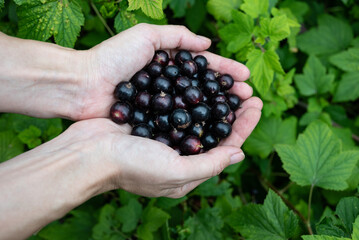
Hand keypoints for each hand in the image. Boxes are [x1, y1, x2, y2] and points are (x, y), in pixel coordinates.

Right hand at [63, 97, 260, 197]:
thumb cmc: (132, 166)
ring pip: (198, 116)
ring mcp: (165, 137)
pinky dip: (192, 95)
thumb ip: (209, 165)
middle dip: (233, 110)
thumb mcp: (175, 172)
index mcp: (188, 172)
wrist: (88, 153)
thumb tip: (239, 154)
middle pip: (214, 130)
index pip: (225, 148)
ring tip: (230, 84)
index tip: (257, 105)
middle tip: (248, 90)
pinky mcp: (152, 121)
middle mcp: (180, 156)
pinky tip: (200, 82)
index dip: (243, 126)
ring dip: (215, 100)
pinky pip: (179, 106)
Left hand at [75, 24, 260, 120]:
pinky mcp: (152, 123)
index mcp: (168, 64)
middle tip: (249, 98)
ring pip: (195, 108)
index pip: (204, 67)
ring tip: (239, 114)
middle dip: (227, 93)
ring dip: (217, 111)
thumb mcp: (146, 36)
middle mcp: (168, 86)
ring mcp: (161, 106)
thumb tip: (207, 44)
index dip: (225, 71)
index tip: (245, 77)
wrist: (84, 86)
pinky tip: (213, 130)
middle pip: (204, 89)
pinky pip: (178, 124)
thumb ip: (177, 37)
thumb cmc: (113, 58)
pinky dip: (195, 126)